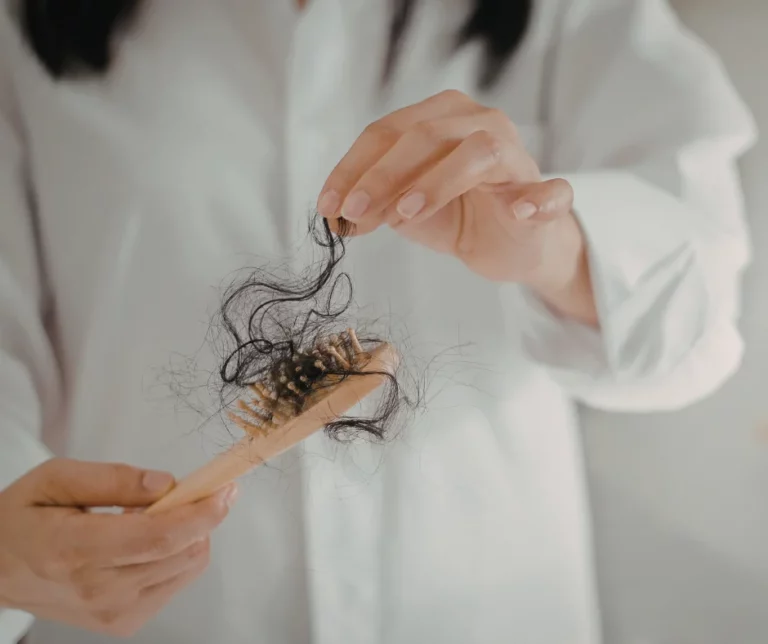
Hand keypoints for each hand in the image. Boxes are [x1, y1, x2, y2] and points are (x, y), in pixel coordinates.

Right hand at [0, 458, 236, 637]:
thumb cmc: (23, 518)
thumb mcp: (55, 479)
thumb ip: (113, 478)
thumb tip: (167, 485)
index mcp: (75, 550)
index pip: (160, 537)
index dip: (202, 512)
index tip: (226, 488)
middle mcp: (98, 591)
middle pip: (183, 553)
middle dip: (202, 516)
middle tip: (185, 492)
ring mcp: (112, 614)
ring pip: (187, 568)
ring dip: (190, 535)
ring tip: (151, 517)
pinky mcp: (122, 624)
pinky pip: (175, 583)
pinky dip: (176, 555)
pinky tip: (147, 542)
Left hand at [317, 90, 596, 323]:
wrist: (514, 246)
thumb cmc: (460, 216)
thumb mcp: (407, 211)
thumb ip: (379, 205)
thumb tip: (342, 214)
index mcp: (441, 119)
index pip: (387, 133)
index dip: (352, 169)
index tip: (327, 206)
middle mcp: (479, 124)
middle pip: (426, 134)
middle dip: (382, 174)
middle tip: (354, 212)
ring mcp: (516, 156)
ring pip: (478, 151)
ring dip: (437, 181)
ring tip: (405, 214)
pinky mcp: (546, 194)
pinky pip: (552, 191)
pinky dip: (538, 199)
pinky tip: (521, 210)